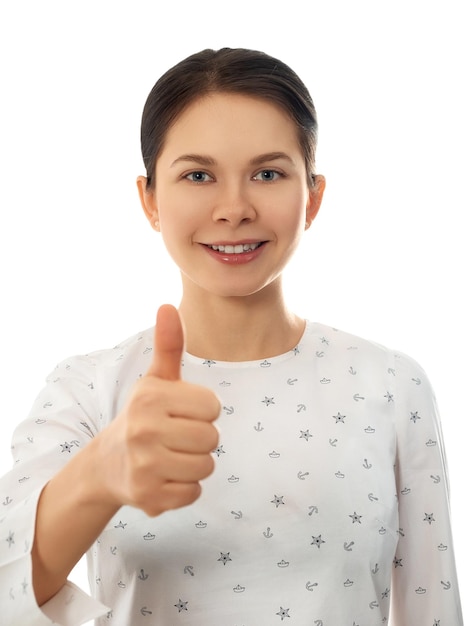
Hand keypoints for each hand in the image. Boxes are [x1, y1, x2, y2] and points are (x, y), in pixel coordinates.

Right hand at [96, 304, 219, 515]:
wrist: (107, 464)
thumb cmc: (143, 415)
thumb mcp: (155, 380)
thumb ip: (169, 345)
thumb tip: (167, 305)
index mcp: (150, 397)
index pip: (212, 407)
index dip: (203, 411)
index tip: (181, 413)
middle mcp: (144, 430)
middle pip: (212, 438)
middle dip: (200, 439)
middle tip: (175, 437)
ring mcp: (144, 466)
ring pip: (206, 467)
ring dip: (194, 464)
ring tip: (170, 456)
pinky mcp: (148, 497)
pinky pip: (194, 493)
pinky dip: (184, 488)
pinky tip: (164, 477)